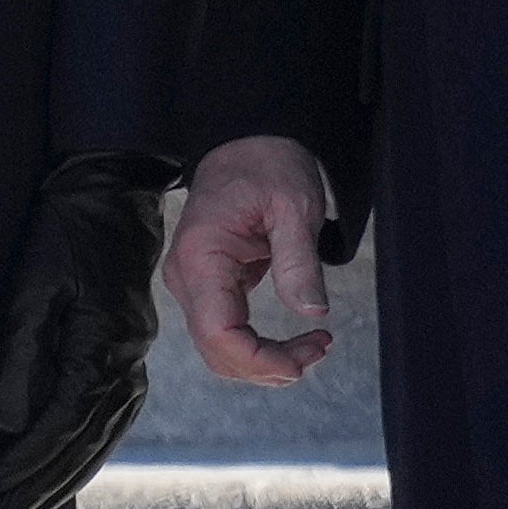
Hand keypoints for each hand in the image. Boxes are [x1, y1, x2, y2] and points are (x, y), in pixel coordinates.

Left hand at [0, 153, 173, 508]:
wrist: (110, 193)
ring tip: (33, 506)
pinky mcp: (130, 348)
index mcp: (101, 347)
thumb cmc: (61, 232)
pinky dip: (92, 445)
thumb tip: (9, 423)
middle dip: (44, 482)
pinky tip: (73, 462)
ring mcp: (134, 355)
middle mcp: (126, 359)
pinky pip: (115, 413)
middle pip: (84, 440)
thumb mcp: (30, 286)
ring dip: (68, 473)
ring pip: (103, 433)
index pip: (59, 424)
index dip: (25, 462)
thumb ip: (21, 355)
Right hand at [159, 135, 334, 385]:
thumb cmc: (268, 166)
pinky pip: (227, 333)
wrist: (247, 143)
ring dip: (266, 361)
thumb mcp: (294, 205)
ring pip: (221, 350)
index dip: (258, 360)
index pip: (217, 332)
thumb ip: (299, 260)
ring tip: (314, 345)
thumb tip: (312, 312)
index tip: (302, 360)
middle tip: (320, 347)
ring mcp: (193, 284)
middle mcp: (187, 276)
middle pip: (217, 350)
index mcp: (202, 255)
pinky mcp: (207, 287)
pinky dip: (260, 347)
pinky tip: (296, 340)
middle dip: (269, 366)